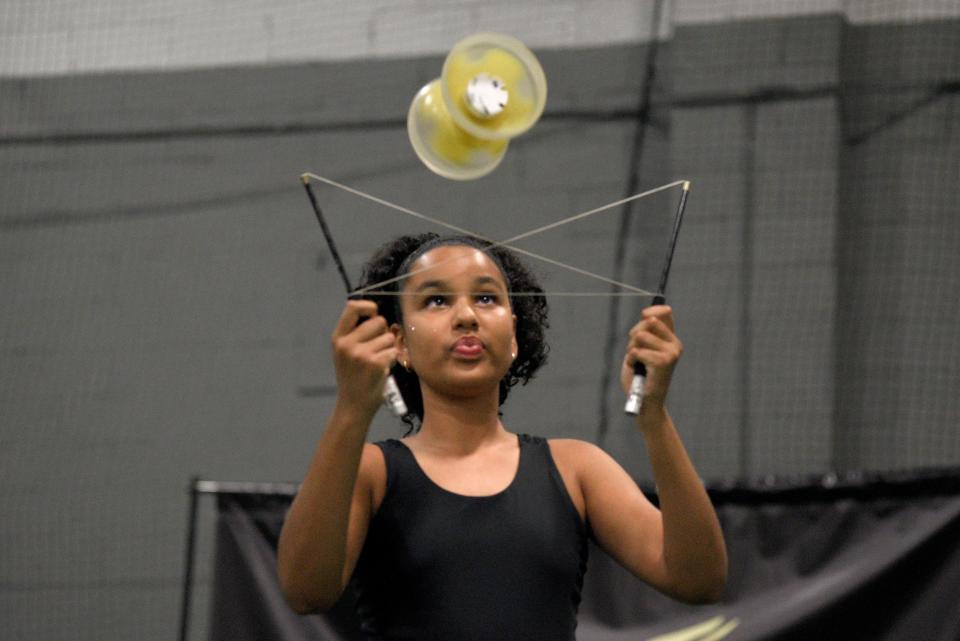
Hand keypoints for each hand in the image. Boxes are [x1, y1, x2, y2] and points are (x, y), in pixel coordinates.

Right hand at [331, 300, 397, 418]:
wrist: (353, 406)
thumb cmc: (353, 377)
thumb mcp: (345, 352)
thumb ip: (356, 332)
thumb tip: (377, 313)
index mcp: (338, 338)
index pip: (352, 307)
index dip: (368, 306)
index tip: (374, 314)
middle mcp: (347, 344)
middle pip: (378, 321)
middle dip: (383, 332)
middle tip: (376, 348)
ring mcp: (361, 354)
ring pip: (389, 337)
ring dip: (388, 348)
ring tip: (378, 361)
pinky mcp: (376, 364)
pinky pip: (394, 351)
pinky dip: (392, 359)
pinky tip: (382, 369)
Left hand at [620, 305, 682, 407]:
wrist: (646, 403)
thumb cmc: (641, 376)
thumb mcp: (642, 349)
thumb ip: (646, 332)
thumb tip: (647, 314)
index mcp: (671, 339)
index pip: (665, 312)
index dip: (651, 310)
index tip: (643, 315)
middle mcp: (675, 345)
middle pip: (648, 321)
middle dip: (634, 334)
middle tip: (635, 350)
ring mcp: (671, 353)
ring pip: (640, 336)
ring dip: (631, 349)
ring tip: (637, 362)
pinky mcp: (663, 363)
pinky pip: (636, 352)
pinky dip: (630, 361)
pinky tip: (637, 369)